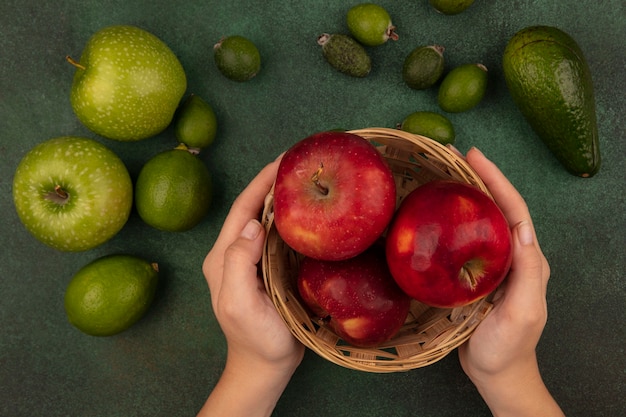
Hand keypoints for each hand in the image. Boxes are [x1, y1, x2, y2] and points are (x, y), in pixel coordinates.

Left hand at [199, 157, 303, 416]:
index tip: (283, 160)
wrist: (265, 366)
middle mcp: (234, 253)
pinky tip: (309, 214)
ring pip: (267, 220)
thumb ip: (238, 262)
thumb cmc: (255, 339)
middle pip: (253, 208)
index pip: (242, 209)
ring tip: (306, 180)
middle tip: (300, 163)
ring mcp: (251, 261)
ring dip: (283, 198)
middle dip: (273, 183)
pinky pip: (278, 237)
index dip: (261, 182)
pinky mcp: (267, 269)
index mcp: (223, 257)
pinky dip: (292, 220)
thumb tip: (253, 223)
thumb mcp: (240, 303)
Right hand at [457, 147, 563, 415]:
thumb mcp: (523, 311)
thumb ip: (528, 272)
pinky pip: (463, 239)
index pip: (513, 210)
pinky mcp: (474, 275)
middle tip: (453, 156)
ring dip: (465, 194)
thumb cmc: (508, 346)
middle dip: (479, 178)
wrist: (496, 373)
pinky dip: (451, 220)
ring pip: (479, 220)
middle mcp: (512, 256)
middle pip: (496, 207)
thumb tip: (520, 228)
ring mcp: (492, 265)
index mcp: (527, 259)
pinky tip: (432, 215)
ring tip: (442, 174)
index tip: (474, 156)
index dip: (496, 180)